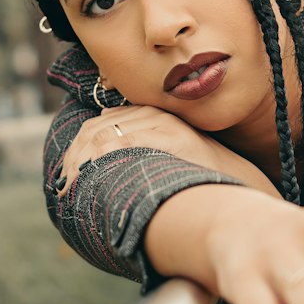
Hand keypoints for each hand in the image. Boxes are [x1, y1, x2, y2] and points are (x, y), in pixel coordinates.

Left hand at [56, 105, 279, 197]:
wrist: (240, 183)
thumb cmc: (200, 177)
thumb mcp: (166, 158)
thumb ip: (139, 152)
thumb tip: (103, 164)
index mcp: (149, 114)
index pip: (98, 123)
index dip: (77, 150)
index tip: (66, 177)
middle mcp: (153, 113)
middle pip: (95, 129)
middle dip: (74, 159)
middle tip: (64, 188)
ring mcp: (162, 123)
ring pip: (103, 135)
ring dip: (82, 164)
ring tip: (71, 190)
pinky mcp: (171, 137)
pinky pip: (123, 142)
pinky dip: (100, 161)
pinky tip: (90, 181)